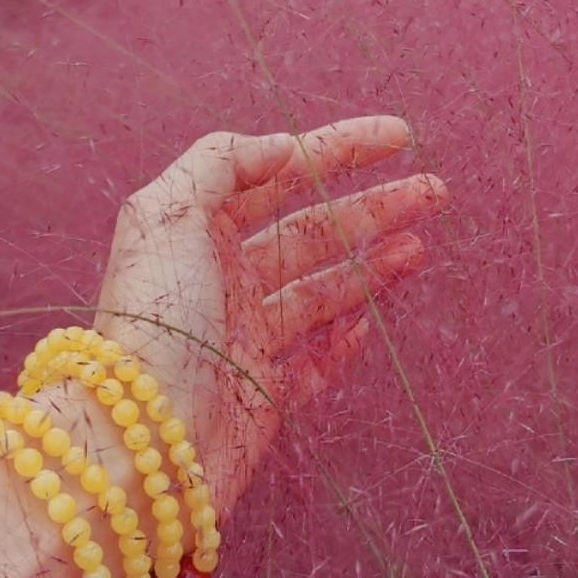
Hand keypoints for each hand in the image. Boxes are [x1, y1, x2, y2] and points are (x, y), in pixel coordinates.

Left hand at [93, 116, 446, 518]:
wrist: (143, 440)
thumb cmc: (156, 320)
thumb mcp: (167, 215)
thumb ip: (220, 164)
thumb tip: (282, 146)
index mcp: (201, 232)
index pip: (281, 175)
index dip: (339, 150)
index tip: (400, 137)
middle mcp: (224, 279)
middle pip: (314, 231)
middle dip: (375, 207)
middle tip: (434, 193)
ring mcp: (246, 338)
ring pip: (322, 291)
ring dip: (372, 264)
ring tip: (420, 246)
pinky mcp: (262, 396)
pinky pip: (313, 362)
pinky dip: (342, 341)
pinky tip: (368, 322)